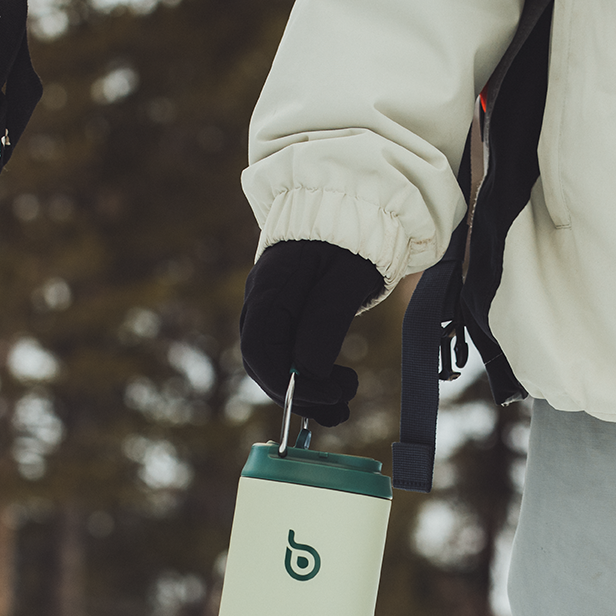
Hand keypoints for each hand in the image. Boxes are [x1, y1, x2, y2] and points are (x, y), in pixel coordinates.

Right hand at [240, 240, 383, 426]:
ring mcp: (273, 311)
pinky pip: (289, 357)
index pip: (260, 349)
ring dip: (307, 394)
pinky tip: (335, 394)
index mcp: (270, 288)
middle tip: (341, 406)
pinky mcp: (288, 318)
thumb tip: (308, 372)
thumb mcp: (347, 277)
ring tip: (342, 408)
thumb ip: (326, 322)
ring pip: (277, 365)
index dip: (288, 382)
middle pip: (265, 363)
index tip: (327, 395)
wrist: (355, 208)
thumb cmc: (353, 238)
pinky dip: (311, 381)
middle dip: (301, 394)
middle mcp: (262, 302)